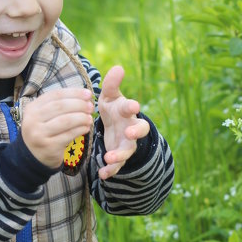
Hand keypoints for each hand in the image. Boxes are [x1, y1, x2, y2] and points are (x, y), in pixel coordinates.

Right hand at [22, 88, 93, 167]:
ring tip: (89, 118)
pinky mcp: (49, 146)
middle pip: (60, 106)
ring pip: (66, 120)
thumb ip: (58, 105)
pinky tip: (86, 128)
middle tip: (90, 107)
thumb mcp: (43, 116)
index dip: (73, 93)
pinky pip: (69, 135)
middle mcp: (33, 120)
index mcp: (32, 108)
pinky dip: (80, 130)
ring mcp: (40, 134)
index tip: (88, 94)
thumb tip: (84, 96)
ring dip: (81, 117)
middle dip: (79, 104)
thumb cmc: (44, 132)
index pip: (55, 95)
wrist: (33, 156)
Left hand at [97, 65, 149, 179]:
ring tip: (109, 158)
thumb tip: (118, 67)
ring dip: (119, 155)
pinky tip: (102, 174)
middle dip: (136, 132)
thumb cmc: (113, 108)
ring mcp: (127, 143)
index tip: (133, 105)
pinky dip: (111, 170)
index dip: (132, 107)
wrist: (116, 127)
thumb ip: (111, 84)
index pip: (132, 109)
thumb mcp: (110, 96)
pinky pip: (117, 166)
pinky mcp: (120, 156)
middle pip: (139, 131)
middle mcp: (130, 127)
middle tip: (130, 133)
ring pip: (128, 151)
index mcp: (127, 112)